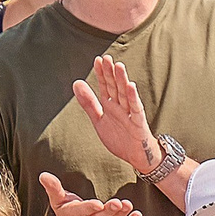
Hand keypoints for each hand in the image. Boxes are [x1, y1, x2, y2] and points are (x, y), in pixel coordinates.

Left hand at [71, 56, 159, 177]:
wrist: (135, 156)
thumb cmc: (120, 138)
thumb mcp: (98, 120)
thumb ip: (88, 102)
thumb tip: (76, 83)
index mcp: (111, 105)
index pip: (105, 86)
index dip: (101, 74)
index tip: (98, 60)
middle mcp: (121, 107)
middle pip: (115, 87)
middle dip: (110, 73)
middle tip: (107, 58)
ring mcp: (130, 114)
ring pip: (125, 95)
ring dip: (122, 81)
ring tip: (118, 66)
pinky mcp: (138, 123)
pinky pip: (136, 109)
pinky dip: (133, 98)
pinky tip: (131, 86)